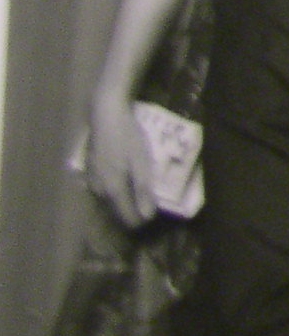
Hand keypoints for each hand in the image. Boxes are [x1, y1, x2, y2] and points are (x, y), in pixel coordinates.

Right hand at [87, 93, 158, 227]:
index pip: (125, 216)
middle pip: (116, 209)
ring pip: (108, 199)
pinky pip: (103, 188)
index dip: (140, 220)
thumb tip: (147, 216)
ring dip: (123, 200)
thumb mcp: (141, 163)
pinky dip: (114, 189)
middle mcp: (98, 189)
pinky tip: (122, 181)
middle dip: (132, 210)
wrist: (105, 115)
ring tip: (138, 194)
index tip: (152, 217)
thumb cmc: (127, 138)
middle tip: (148, 204)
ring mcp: (91, 179)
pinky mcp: (89, 169)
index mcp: (112, 189)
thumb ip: (143, 190)